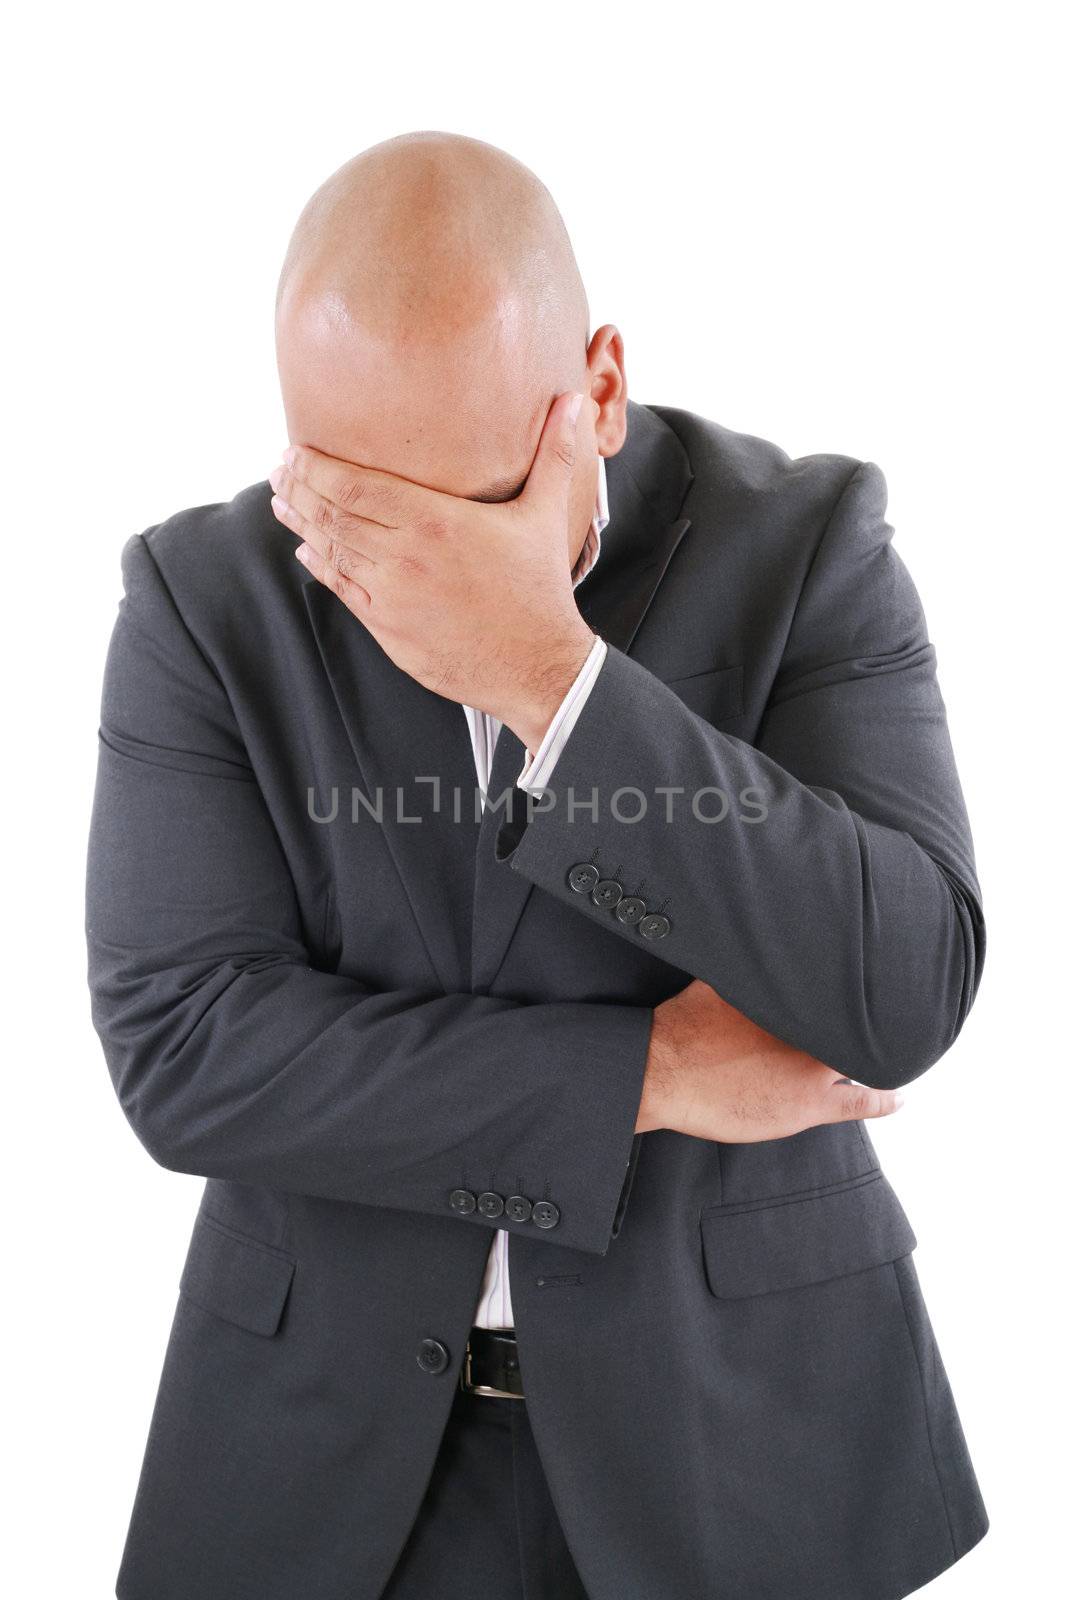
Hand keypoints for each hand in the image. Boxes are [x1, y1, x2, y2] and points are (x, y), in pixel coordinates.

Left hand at [267, 391, 596, 749]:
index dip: (316, 467)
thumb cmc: (540, 589)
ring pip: (331, 551)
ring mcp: (391, 596)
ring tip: (282, 501)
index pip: (354, 486)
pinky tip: (306, 549)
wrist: (537, 664)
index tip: (294, 450)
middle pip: (332, 514)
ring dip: (301, 523)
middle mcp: (404, 557)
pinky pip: (342, 590)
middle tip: (278, 469)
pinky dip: (320, 565)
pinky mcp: (388, 629)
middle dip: (297, 488)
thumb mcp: (545, 515)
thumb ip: (555, 454)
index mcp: (435, 521)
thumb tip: (573, 402)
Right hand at [636, 978, 902, 1139]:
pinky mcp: (810, 1104)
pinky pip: (861, 1101)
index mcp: (790, 999)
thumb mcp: (720, 976)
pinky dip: (884, 1099)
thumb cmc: (686, 1023)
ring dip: (866, 1054)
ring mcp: (812, 1067)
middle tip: (882, 1012)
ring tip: (885, 1049)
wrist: (666, 1071)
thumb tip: (755, 930)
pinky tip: (897, 1098)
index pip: (839, 989)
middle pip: (851, 1023)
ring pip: (855, 1057)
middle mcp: (808, 1029)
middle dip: (863, 1019)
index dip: (853, 989)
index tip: (865, 979)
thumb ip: (752, 964)